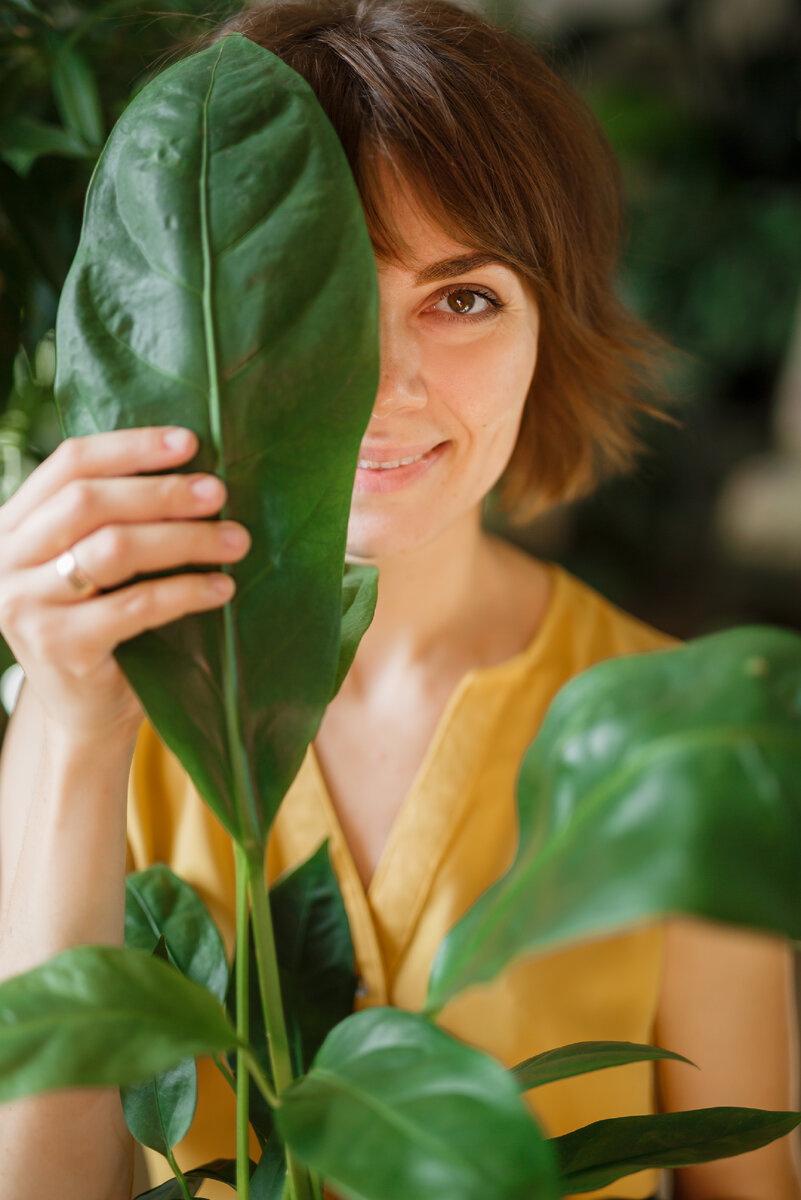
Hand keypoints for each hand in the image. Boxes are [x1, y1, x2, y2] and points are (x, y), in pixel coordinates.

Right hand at [0, 426, 250, 750]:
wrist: (85, 714)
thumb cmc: (103, 626)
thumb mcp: (92, 565)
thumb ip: (114, 519)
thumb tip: (193, 465)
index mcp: (12, 525)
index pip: (68, 464)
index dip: (130, 447)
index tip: (188, 442)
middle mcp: (5, 560)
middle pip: (88, 502)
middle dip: (162, 492)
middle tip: (219, 493)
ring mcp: (25, 606)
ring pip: (114, 550)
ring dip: (184, 539)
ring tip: (236, 540)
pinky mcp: (60, 647)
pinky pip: (136, 605)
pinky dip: (187, 591)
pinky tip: (223, 588)